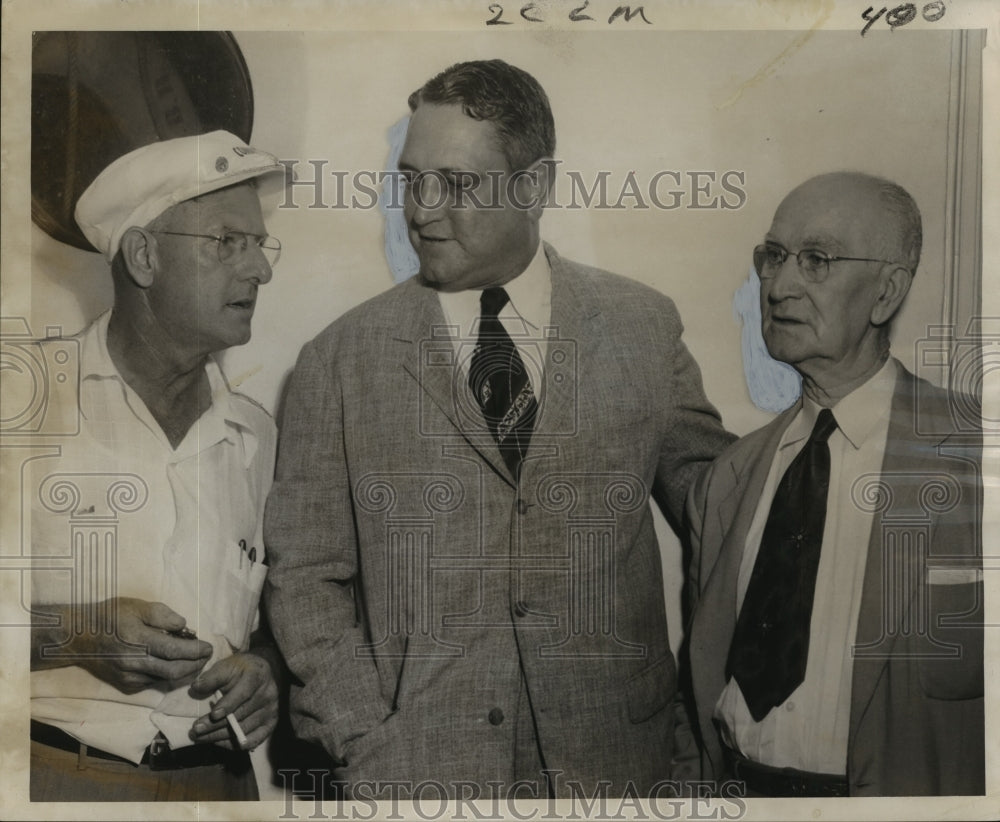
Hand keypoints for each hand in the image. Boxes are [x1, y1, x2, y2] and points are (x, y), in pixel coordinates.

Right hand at [69, 598, 212, 692]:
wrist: (79, 638)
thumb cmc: (111, 616)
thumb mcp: (137, 606)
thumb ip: (163, 615)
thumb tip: (184, 626)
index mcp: (139, 640)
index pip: (176, 651)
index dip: (196, 651)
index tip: (209, 647)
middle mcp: (135, 663)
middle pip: (175, 671)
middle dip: (196, 665)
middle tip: (207, 655)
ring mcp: (130, 677)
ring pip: (166, 680)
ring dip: (185, 671)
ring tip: (195, 659)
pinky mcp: (126, 686)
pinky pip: (154, 683)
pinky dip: (168, 675)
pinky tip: (173, 664)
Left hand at [187, 651, 278, 749]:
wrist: (261, 673)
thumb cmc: (240, 670)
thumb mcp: (226, 666)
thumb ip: (212, 677)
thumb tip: (196, 687)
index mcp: (257, 675)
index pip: (244, 693)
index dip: (229, 704)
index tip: (213, 715)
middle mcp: (268, 694)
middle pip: (241, 714)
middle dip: (216, 725)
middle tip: (195, 730)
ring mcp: (271, 710)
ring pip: (243, 729)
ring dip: (219, 736)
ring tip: (200, 737)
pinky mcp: (270, 724)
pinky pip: (253, 740)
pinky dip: (234, 744)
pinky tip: (218, 741)